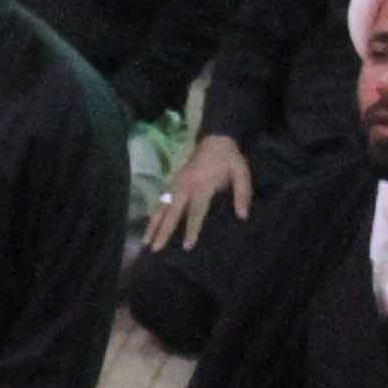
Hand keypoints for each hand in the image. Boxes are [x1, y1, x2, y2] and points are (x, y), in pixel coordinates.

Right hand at [140, 132, 254, 253]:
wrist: (215, 138)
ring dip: (153, 225)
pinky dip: (153, 215)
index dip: (191, 228)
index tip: (187, 246)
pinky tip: (149, 228)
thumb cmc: (229, 159)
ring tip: (145, 242)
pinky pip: (160, 201)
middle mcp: (185, 185)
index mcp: (202, 184)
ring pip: (162, 207)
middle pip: (172, 211)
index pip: (196, 210)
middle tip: (156, 248)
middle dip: (164, 230)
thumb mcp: (241, 172)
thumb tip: (242, 216)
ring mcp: (176, 184)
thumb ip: (242, 193)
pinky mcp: (172, 183)